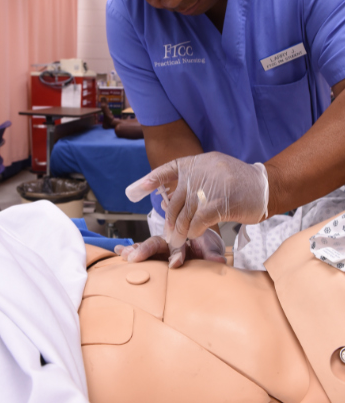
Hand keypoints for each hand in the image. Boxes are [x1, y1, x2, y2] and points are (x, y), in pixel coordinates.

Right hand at [119, 227, 225, 267]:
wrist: (205, 248)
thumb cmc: (207, 246)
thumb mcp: (212, 248)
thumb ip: (213, 254)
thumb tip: (219, 261)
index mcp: (182, 237)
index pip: (177, 245)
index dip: (175, 253)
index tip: (176, 264)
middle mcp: (168, 242)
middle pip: (155, 244)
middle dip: (144, 250)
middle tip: (133, 258)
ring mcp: (159, 250)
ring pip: (145, 248)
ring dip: (134, 251)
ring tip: (123, 255)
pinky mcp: (154, 257)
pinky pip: (141, 253)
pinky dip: (128, 251)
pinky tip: (117, 252)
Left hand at [126, 152, 268, 249]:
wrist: (269, 187)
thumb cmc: (241, 185)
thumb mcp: (215, 172)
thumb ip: (195, 180)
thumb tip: (171, 198)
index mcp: (198, 162)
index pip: (168, 169)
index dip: (151, 180)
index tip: (134, 191)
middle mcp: (201, 172)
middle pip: (175, 200)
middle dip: (170, 220)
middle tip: (167, 234)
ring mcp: (209, 186)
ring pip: (185, 214)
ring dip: (180, 230)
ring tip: (178, 240)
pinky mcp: (219, 202)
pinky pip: (198, 221)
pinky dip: (194, 231)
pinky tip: (195, 235)